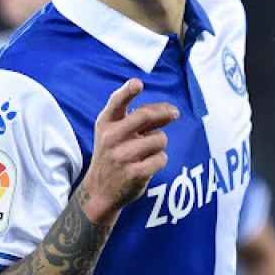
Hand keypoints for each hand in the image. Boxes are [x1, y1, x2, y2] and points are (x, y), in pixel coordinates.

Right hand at [80, 79, 177, 225]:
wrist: (99, 191)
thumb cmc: (113, 154)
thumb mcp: (115, 133)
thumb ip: (139, 119)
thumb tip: (171, 111)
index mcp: (105, 124)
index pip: (116, 103)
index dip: (127, 91)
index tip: (137, 83)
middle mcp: (111, 138)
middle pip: (145, 115)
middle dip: (164, 112)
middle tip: (175, 113)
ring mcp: (122, 156)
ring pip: (160, 138)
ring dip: (159, 144)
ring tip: (146, 152)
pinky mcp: (135, 173)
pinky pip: (162, 158)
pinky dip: (159, 160)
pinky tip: (147, 166)